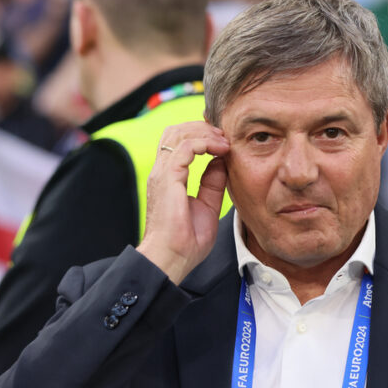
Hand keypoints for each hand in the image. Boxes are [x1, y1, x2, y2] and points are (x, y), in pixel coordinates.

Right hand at [137, 122, 229, 284]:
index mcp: (168, 177)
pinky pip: (185, 147)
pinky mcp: (168, 178)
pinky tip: (221, 149)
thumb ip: (212, 182)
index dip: (201, 134)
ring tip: (225, 141)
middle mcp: (162, 171)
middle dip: (202, 127)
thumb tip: (220, 161)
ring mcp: (162, 174)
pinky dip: (204, 142)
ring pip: (179, 133)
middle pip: (176, 131)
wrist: (172, 259)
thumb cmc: (186, 241)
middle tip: (225, 135)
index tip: (224, 141)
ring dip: (205, 132)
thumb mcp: (208, 206)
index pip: (179, 142)